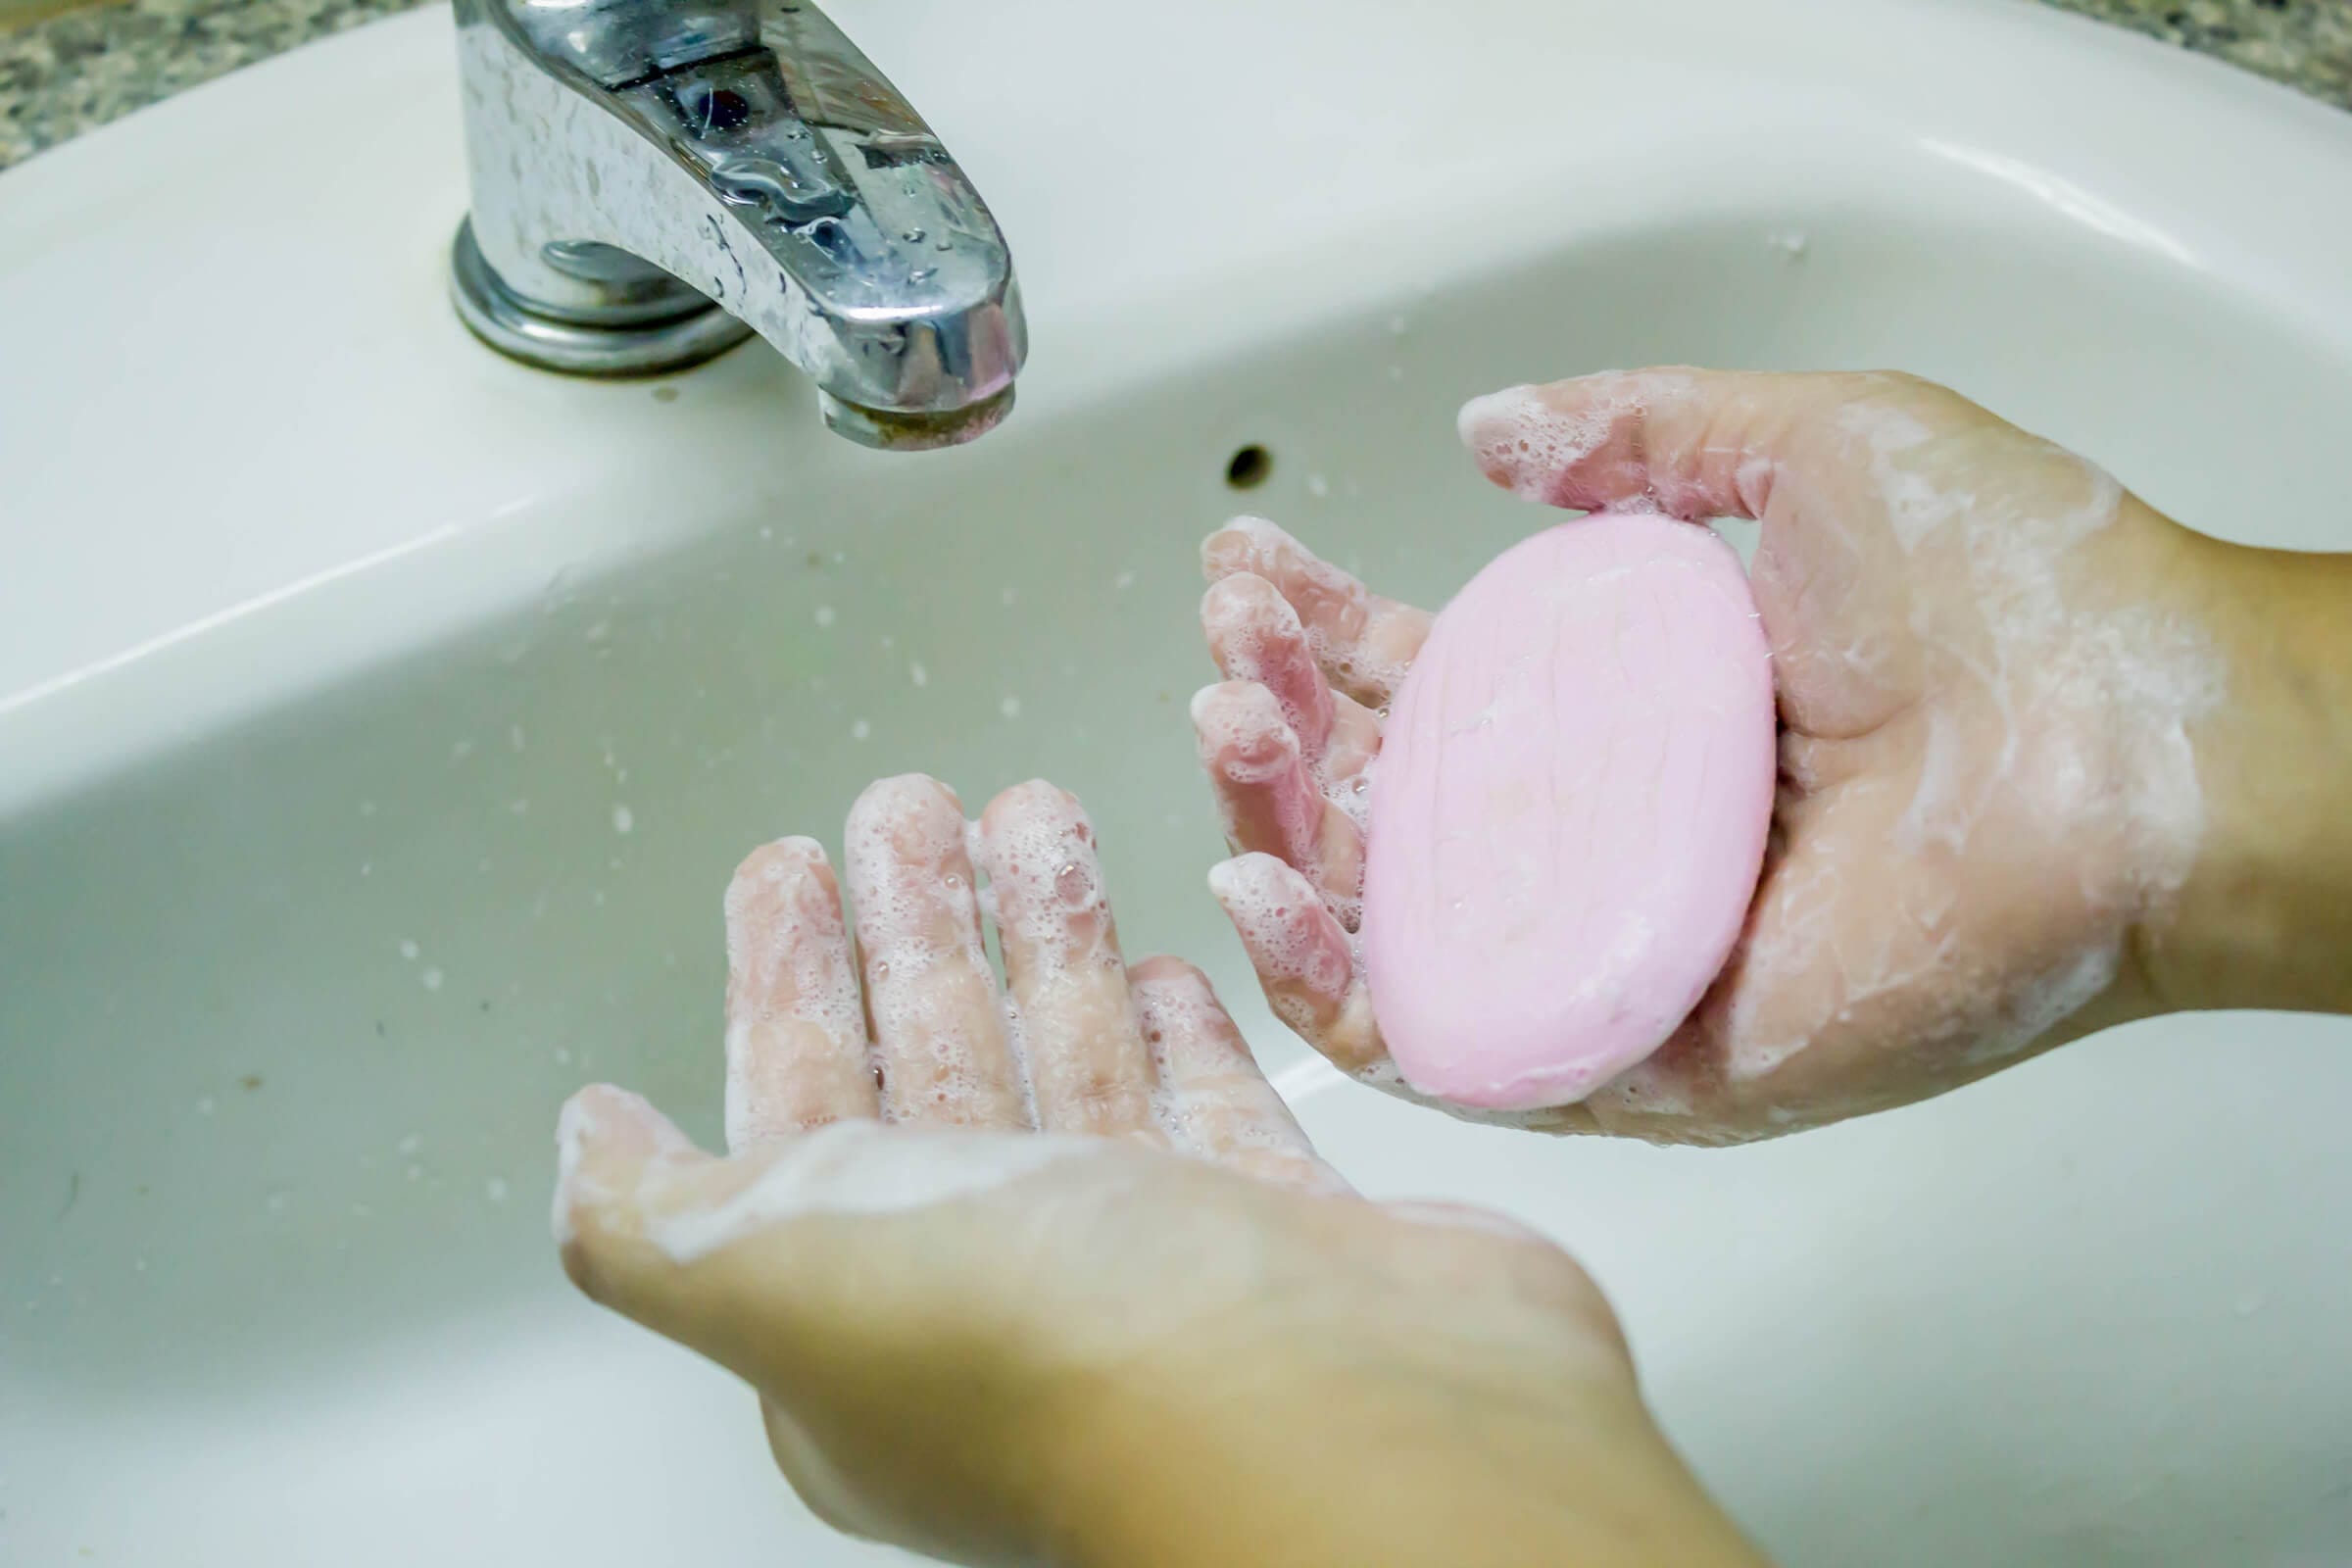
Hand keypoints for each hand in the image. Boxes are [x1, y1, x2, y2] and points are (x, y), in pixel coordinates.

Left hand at [552, 774, 1761, 1567]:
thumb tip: (587, 1145)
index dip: (784, 981)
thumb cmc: (1058, 1349)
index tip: (786, 861)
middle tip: (910, 799)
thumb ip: (652, 1215)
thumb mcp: (778, 1274)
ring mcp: (1154, 1268)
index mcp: (864, 1319)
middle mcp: (1005, 1301)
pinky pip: (1208, 1113)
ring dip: (1042, 938)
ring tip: (1032, 812)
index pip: (800, 1112)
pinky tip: (1155, 963)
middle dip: (915, 923)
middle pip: (940, 1069)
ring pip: (1071, 1069)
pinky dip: (1174, 1034)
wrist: (1347, 1420)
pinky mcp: (1285, 1240)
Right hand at [1194, 368, 2243, 1142]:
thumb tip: (1489, 432)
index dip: (1330, 630)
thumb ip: (1646, 430)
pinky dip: (1334, 981)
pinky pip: (1450, 1042)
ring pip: (1391, 921)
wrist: (2136, 751)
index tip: (1253, 567)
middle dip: (1279, 717)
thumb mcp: (1814, 448)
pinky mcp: (1636, 1058)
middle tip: (1232, 644)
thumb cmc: (2019, 596)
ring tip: (1228, 726)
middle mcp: (1612, 834)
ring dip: (1278, 826)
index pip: (1438, 684)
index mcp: (1640, 712)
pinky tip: (1263, 878)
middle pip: (1390, 801)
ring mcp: (1613, 949)